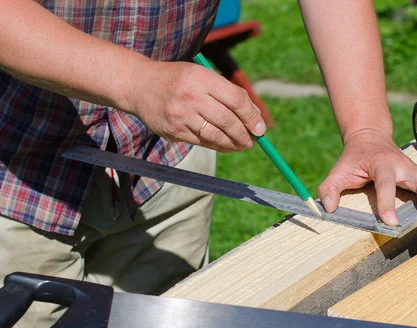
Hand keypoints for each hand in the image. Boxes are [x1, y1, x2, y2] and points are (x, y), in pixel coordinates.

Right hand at [129, 60, 265, 151]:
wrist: (139, 85)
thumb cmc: (179, 80)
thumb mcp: (202, 76)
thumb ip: (227, 92)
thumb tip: (255, 116)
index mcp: (202, 78)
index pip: (236, 99)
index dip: (251, 116)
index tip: (260, 129)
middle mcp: (191, 96)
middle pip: (227, 120)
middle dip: (244, 134)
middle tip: (252, 141)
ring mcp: (181, 115)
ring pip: (216, 135)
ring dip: (233, 144)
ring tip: (241, 145)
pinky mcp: (174, 131)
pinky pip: (202, 142)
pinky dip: (217, 145)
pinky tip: (225, 146)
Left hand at [317, 130, 416, 231]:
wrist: (369, 139)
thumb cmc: (353, 159)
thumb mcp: (338, 171)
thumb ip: (329, 190)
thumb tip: (328, 208)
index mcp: (380, 164)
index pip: (386, 182)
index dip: (388, 202)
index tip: (391, 222)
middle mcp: (401, 164)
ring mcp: (414, 167)